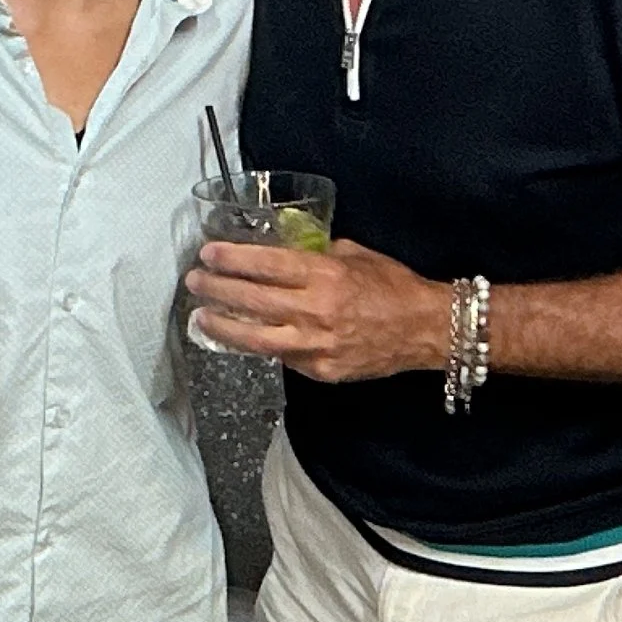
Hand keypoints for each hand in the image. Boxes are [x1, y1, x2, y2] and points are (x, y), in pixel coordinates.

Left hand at [185, 238, 448, 382]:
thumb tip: (283, 251)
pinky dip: (256, 346)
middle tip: (195, 281)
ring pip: (256, 338)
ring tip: (201, 317)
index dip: (233, 259)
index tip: (208, 254)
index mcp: (325, 275)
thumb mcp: (354, 255)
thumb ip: (316, 255)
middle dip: (218, 289)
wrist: (425, 329)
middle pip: (253, 300)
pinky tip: (239, 338)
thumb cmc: (392, 285)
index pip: (267, 265)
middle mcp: (316, 311)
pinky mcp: (320, 370)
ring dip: (223, 327)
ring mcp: (317, 345)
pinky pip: (281, 356)